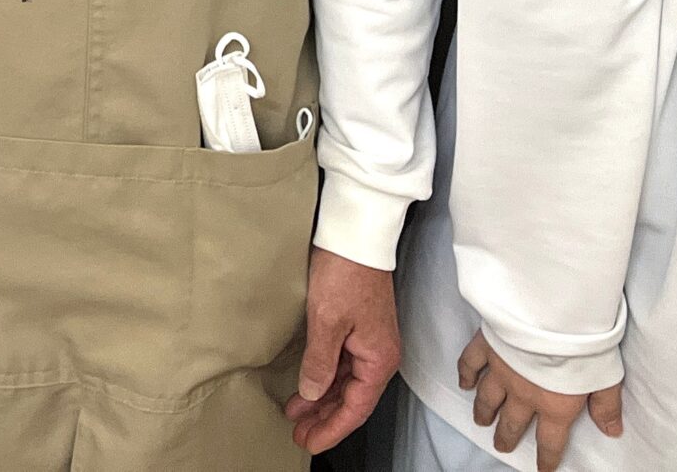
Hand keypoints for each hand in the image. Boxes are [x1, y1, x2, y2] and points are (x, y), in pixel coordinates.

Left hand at [282, 247, 400, 451]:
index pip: (356, 408)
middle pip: (352, 399)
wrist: (356, 235)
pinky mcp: (358, 329)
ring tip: (297, 415)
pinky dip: (325, 378)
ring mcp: (369, 341)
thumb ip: (320, 362)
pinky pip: (342, 365)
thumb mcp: (327, 320)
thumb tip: (311, 393)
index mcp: (379, 359)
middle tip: (299, 434)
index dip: (331, 429)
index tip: (309, 442)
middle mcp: (379, 354)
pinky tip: (307, 386)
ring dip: (322, 400)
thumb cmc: (347, 271)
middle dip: (325, 419)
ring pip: (345, 383)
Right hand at [457, 330, 622, 471]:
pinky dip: (465, 374)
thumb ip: (606, 406)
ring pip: (488, 398)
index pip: (549, 441)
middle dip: (507, 437)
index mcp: (554, 406)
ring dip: (484, 412)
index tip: (542, 469)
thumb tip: (612, 431)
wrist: (552, 312)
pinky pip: (471, 363)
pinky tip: (464, 382)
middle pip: (512, 423)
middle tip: (502, 445)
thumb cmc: (583, 344)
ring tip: (481, 421)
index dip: (545, 458)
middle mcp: (523, 394)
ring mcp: (501, 370)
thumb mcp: (606, 377)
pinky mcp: (487, 345)